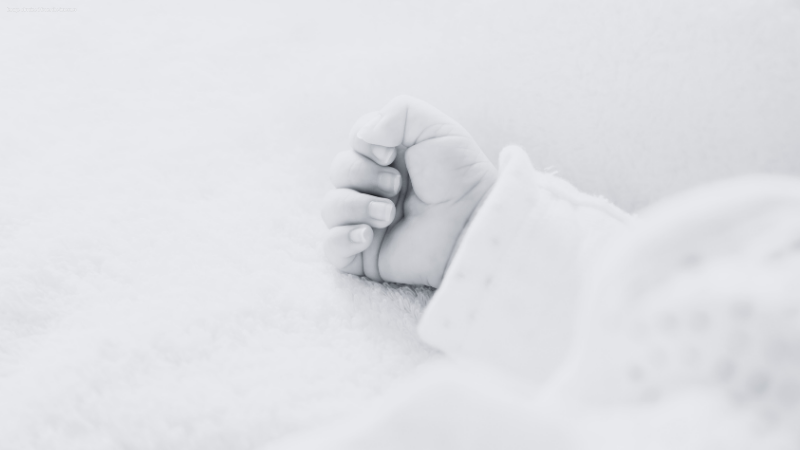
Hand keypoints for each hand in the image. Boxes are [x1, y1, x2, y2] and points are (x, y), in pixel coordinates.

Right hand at [322, 95, 496, 286]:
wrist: (472, 224)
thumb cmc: (461, 178)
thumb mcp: (437, 129)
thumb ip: (399, 112)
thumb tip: (364, 135)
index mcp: (389, 158)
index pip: (354, 141)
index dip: (364, 143)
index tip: (389, 153)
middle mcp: (375, 188)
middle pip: (339, 170)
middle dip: (362, 174)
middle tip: (396, 186)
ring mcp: (368, 221)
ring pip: (330, 207)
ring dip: (355, 206)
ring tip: (388, 215)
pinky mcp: (365, 254)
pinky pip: (330, 246)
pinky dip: (341, 238)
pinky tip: (367, 236)